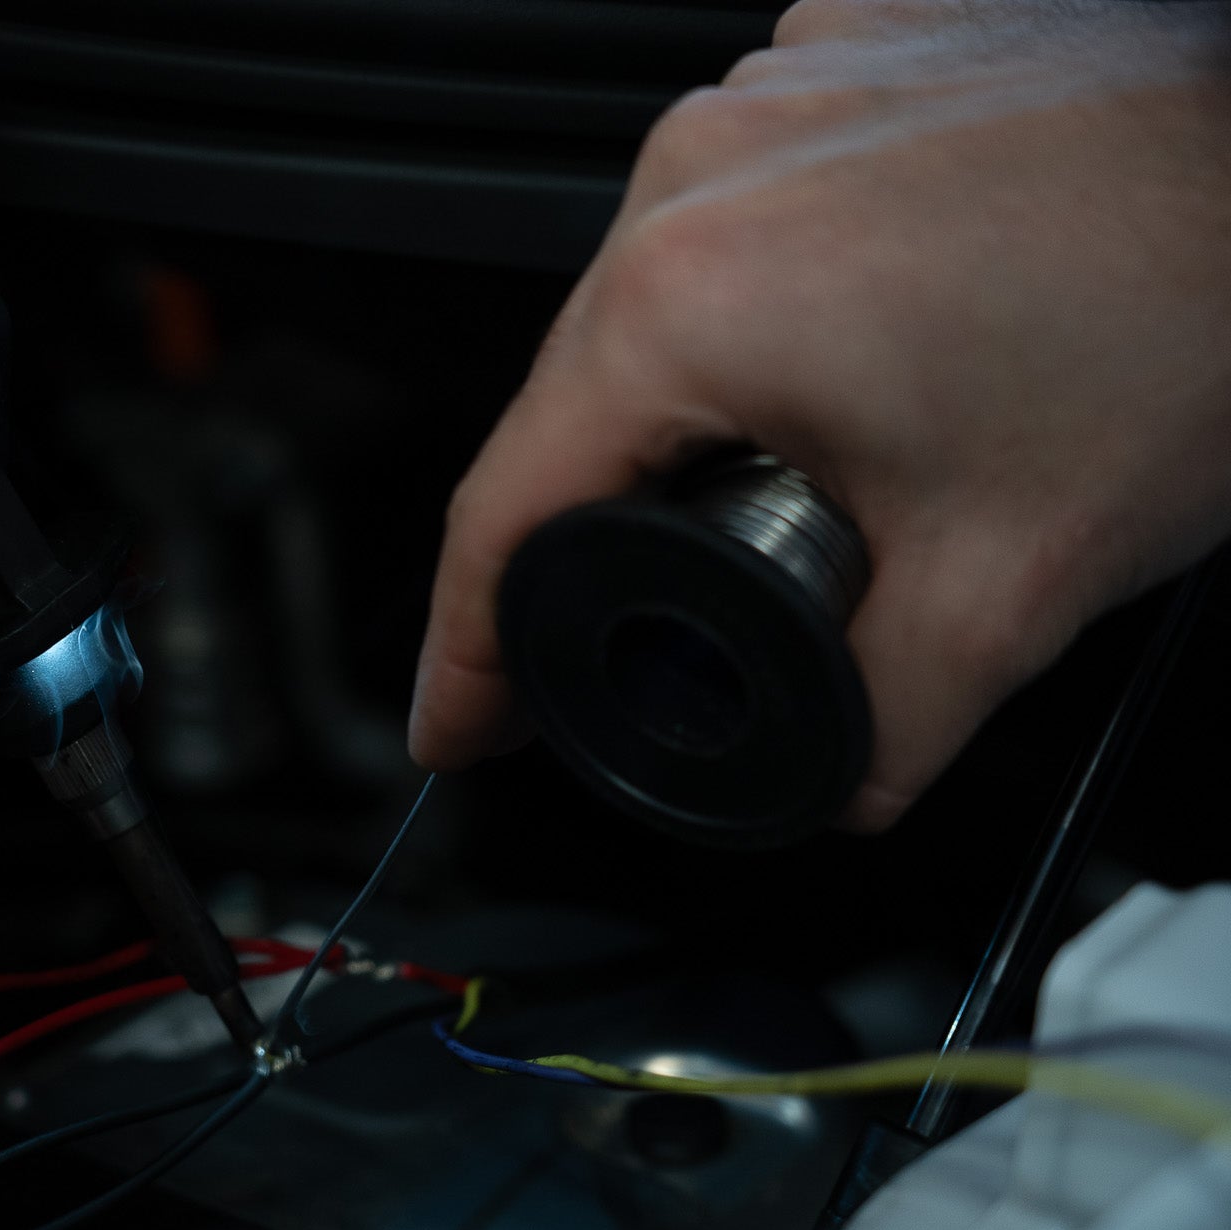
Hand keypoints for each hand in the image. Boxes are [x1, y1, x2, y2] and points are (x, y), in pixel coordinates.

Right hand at [410, 0, 1230, 829]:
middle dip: (599, 534)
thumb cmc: (1198, 302)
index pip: (503, 510)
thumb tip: (824, 773)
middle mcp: (695, 176)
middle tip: (658, 631)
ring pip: (658, 310)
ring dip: (694, 413)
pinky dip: (769, 307)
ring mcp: (760, 100)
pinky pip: (739, 217)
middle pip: (576, 408)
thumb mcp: (1011, 588)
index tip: (459, 719)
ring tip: (819, 470)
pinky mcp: (828, 65)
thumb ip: (877, 731)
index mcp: (690, 301)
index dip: (466, 650)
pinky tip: (871, 353)